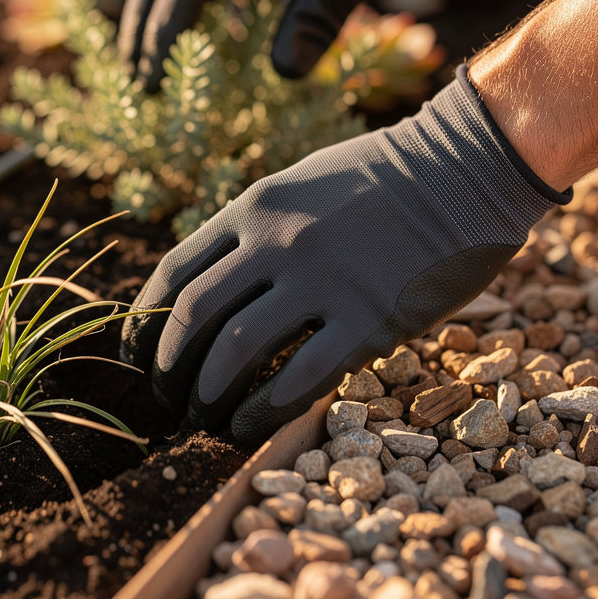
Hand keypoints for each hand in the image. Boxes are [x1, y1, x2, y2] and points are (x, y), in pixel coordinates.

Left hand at [121, 68, 566, 444]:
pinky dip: (262, 412)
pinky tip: (247, 429)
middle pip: (194, 315)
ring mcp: (322, 279)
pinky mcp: (370, 318)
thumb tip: (207, 283)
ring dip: (208, 394)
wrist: (461, 169)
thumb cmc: (376, 178)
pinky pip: (301, 378)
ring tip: (202, 418)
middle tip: (165, 399)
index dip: (145, 321)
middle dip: (169, 366)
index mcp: (252, 208)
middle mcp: (276, 241)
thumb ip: (250, 229)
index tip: (137, 354)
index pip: (174, 271)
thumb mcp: (294, 184)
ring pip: (237, 350)